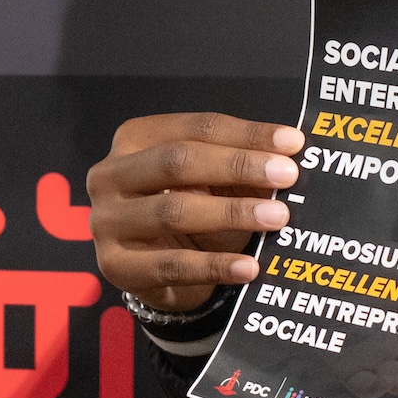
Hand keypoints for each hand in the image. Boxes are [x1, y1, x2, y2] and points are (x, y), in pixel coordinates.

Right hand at [87, 113, 302, 313]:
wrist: (151, 270)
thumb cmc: (186, 209)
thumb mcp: (210, 182)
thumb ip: (239, 169)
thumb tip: (286, 159)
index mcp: (134, 139)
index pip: (196, 128)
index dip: (246, 134)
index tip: (291, 143)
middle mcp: (110, 174)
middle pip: (178, 161)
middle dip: (238, 166)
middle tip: (286, 175)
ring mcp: (106, 221)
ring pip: (173, 210)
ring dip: (231, 213)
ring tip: (276, 217)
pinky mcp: (114, 265)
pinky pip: (172, 264)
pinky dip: (214, 266)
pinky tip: (249, 267)